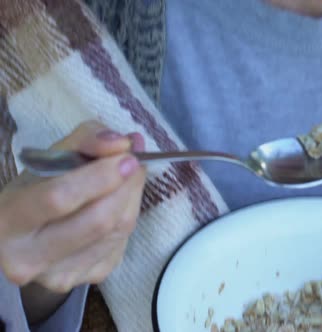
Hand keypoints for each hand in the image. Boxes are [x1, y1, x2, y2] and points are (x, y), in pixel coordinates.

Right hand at [0, 121, 146, 322]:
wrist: (26, 234)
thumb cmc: (39, 189)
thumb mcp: (52, 158)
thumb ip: (86, 141)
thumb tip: (122, 143)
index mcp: (8, 220)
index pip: (60, 198)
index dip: (100, 177)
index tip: (127, 157)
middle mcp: (27, 258)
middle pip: (98, 220)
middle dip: (126, 187)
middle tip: (136, 163)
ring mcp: (57, 275)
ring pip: (117, 233)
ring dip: (132, 200)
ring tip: (128, 179)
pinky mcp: (84, 281)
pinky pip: (121, 245)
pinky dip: (127, 219)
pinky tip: (117, 206)